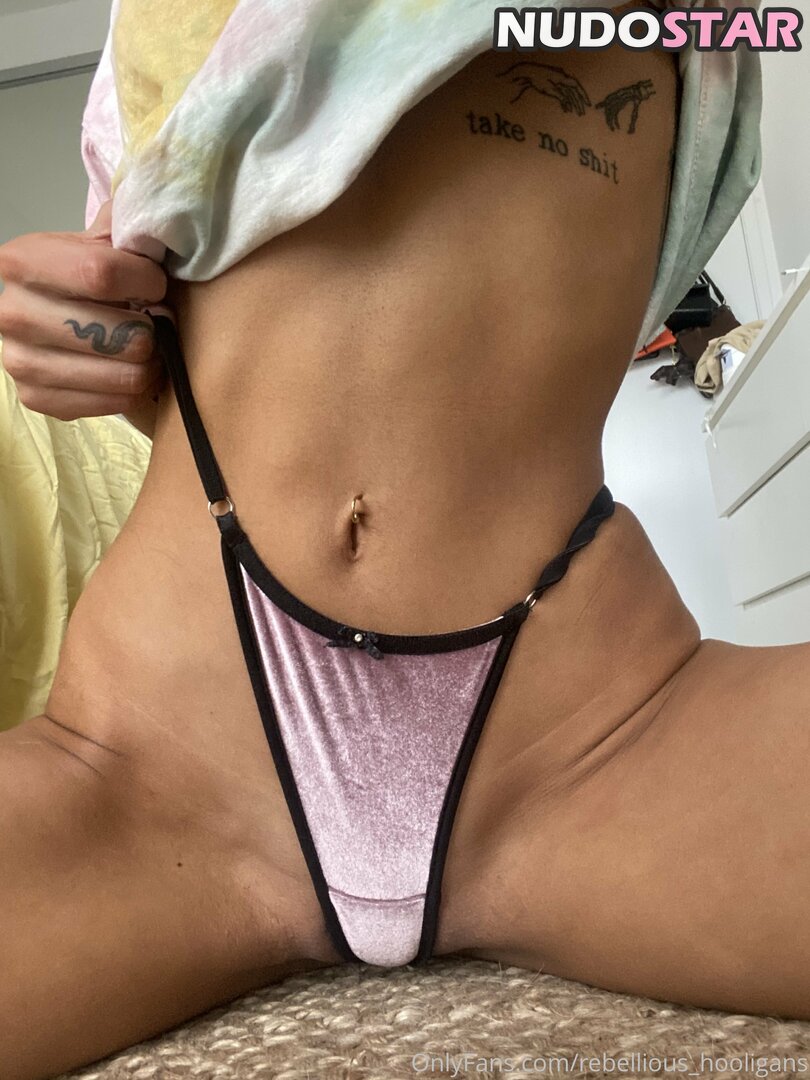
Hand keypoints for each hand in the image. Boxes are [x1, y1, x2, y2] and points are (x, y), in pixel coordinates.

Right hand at [0, 201, 168, 434]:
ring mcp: (19, 361)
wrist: (71, 315)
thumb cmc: (97, 274)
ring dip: (150, 364)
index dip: (146, 281)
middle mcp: (11, 312)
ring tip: (151, 348)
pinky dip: (133, 391)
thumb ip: (130, 222)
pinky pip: (109, 404)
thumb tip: (164, 202)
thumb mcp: (107, 238)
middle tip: (158, 322)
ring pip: (120, 374)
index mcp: (23, 260)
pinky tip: (131, 371)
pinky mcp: (37, 399)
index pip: (100, 273)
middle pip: (115, 333)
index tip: (156, 284)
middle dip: (153, 329)